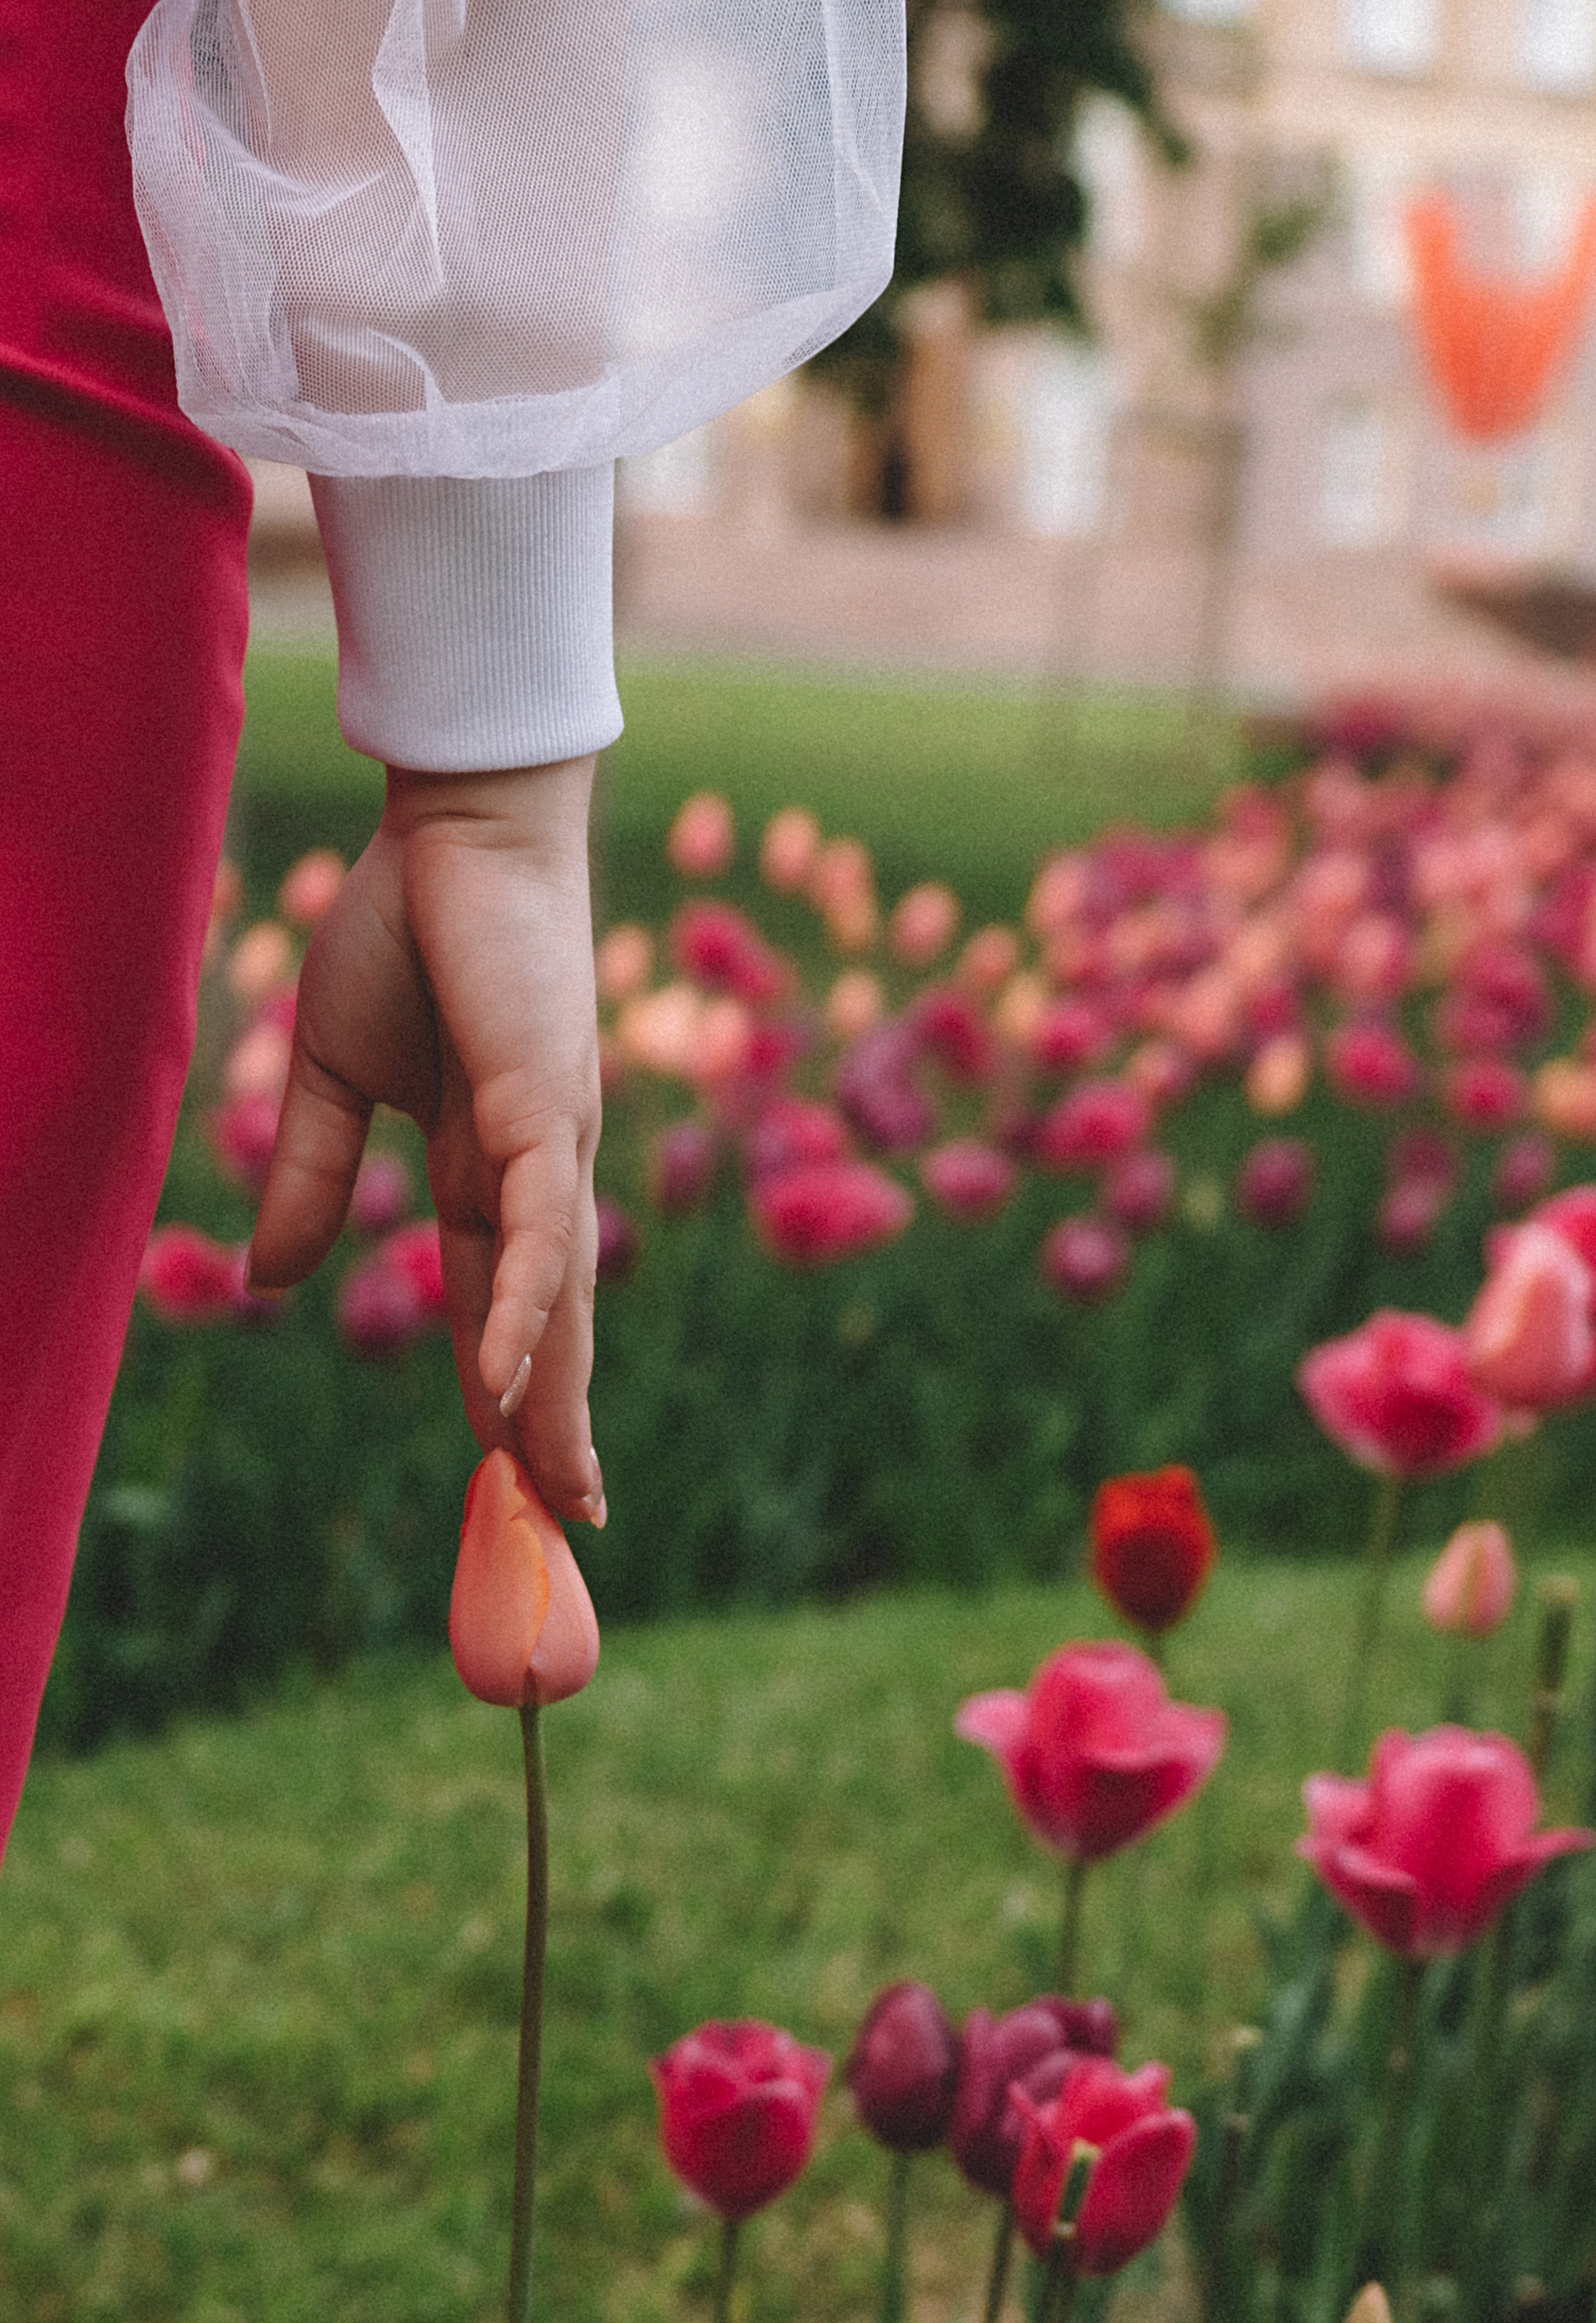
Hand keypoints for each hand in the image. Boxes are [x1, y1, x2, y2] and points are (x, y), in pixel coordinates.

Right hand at [247, 755, 605, 1526]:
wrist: (453, 830)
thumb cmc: (403, 928)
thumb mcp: (329, 1072)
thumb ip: (308, 1173)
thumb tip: (270, 1282)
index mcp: (484, 1158)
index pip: (499, 1295)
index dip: (506, 1380)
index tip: (513, 1468)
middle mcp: (534, 1164)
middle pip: (546, 1318)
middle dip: (554, 1420)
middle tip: (568, 1522)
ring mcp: (549, 1138)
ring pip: (555, 1294)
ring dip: (554, 1394)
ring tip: (559, 1493)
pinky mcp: (545, 1101)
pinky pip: (534, 1225)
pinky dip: (526, 1302)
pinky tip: (514, 1376)